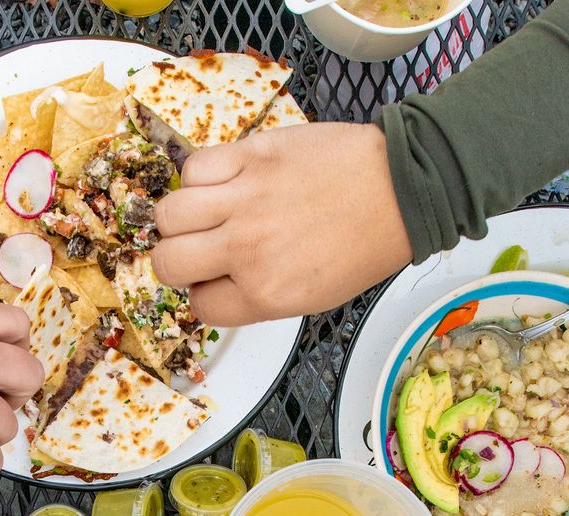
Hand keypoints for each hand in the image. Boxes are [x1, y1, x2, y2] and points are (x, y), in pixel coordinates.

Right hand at [152, 122, 412, 325]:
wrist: (399, 188)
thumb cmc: (366, 240)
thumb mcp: (315, 295)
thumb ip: (260, 294)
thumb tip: (219, 283)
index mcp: (267, 293)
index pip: (200, 305)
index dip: (205, 294)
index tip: (216, 281)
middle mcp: (248, 250)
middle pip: (169, 262)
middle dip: (177, 261)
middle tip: (199, 250)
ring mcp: (245, 200)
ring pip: (169, 214)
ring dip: (181, 219)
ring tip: (205, 213)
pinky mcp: (250, 157)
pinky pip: (194, 168)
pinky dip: (199, 177)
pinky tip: (222, 182)